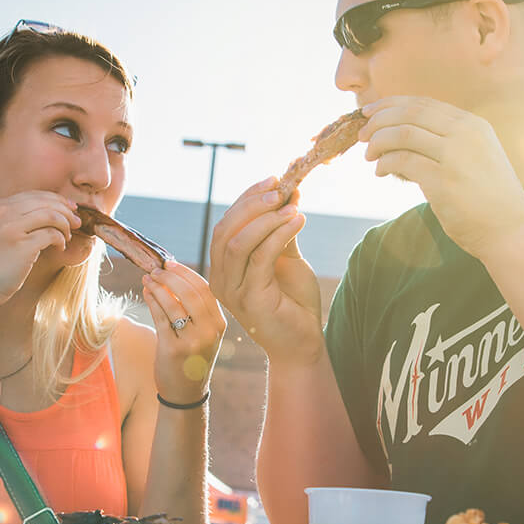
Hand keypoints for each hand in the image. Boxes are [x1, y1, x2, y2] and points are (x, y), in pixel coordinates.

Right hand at [0, 191, 78, 308]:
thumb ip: (16, 219)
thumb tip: (51, 211)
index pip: (34, 195)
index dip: (57, 200)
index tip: (70, 209)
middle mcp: (2, 213)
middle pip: (45, 202)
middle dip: (66, 211)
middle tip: (76, 223)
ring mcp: (10, 228)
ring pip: (51, 215)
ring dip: (65, 225)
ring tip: (67, 237)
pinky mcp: (20, 245)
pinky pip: (51, 234)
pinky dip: (61, 240)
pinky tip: (60, 248)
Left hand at [142, 261, 225, 403]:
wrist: (186, 393)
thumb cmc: (192, 358)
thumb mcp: (203, 333)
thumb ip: (194, 308)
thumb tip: (173, 275)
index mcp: (220, 323)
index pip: (205, 288)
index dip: (186, 273)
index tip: (170, 263)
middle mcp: (210, 331)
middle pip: (190, 293)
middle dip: (170, 277)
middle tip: (155, 268)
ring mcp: (192, 341)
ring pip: (173, 304)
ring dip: (157, 287)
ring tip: (147, 278)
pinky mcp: (173, 349)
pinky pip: (160, 318)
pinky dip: (152, 302)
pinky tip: (146, 293)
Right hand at [208, 177, 323, 365]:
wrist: (302, 343)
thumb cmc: (293, 303)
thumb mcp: (286, 258)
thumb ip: (282, 228)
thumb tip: (289, 191)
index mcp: (224, 266)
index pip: (226, 223)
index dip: (246, 198)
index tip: (272, 180)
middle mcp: (221, 278)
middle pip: (226, 228)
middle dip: (253, 204)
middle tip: (280, 189)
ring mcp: (232, 290)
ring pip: (237, 242)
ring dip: (266, 218)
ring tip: (292, 207)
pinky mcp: (249, 299)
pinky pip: (260, 257)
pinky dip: (279, 234)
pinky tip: (298, 222)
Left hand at [360, 97, 523, 257]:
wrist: (511, 231)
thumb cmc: (490, 200)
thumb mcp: (476, 158)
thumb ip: (449, 144)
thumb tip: (406, 138)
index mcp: (473, 125)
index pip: (423, 103)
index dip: (391, 105)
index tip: (370, 112)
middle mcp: (465, 133)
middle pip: (409, 112)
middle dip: (379, 120)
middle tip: (361, 134)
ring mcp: (455, 155)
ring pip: (402, 133)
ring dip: (378, 142)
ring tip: (369, 156)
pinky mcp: (443, 180)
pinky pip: (402, 161)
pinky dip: (385, 164)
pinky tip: (380, 172)